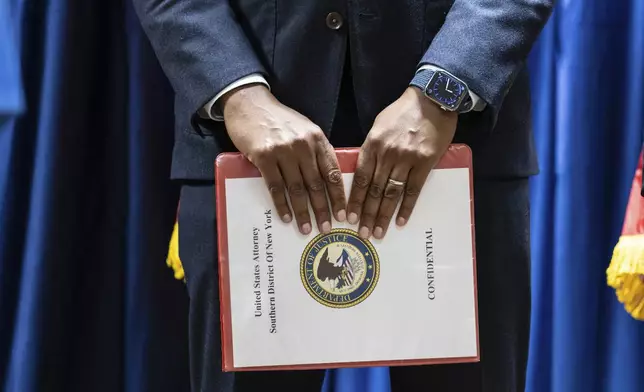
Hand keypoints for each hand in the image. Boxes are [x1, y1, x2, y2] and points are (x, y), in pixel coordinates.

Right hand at [221, 84, 345, 234]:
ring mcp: (283, 151)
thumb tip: (328, 180)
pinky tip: (287, 217)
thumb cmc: (279, 119)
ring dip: (302, 211)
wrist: (250, 103)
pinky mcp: (263, 156)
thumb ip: (316, 151)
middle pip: (316, 184)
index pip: (333, 172)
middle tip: (325, 228)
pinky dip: (282, 204)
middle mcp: (303, 145)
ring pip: (297, 188)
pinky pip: (275, 186)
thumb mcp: (305, 129)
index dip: (338, 197)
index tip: (341, 215)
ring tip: (306, 228)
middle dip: (322, 209)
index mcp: (317, 139)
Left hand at [347, 87, 456, 239]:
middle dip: (367, 214)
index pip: (359, 178)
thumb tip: (364, 171)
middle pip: (373, 190)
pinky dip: (406, 207)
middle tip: (362, 233)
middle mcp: (387, 154)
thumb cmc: (402, 112)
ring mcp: (406, 159)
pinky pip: (413, 190)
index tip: (349, 217)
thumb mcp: (379, 126)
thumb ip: (371, 149)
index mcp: (372, 145)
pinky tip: (401, 221)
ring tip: (378, 232)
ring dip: (384, 215)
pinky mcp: (425, 163)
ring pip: (391, 193)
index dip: (354, 200)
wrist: (432, 99)